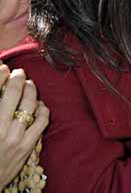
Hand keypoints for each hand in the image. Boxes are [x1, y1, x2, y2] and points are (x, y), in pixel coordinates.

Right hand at [0, 65, 49, 189]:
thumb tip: (1, 87)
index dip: (0, 76)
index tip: (3, 67)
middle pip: (11, 95)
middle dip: (16, 79)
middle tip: (18, 73)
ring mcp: (13, 138)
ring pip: (29, 105)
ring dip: (31, 91)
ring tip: (29, 84)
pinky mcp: (25, 147)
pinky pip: (41, 122)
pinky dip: (42, 109)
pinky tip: (40, 104)